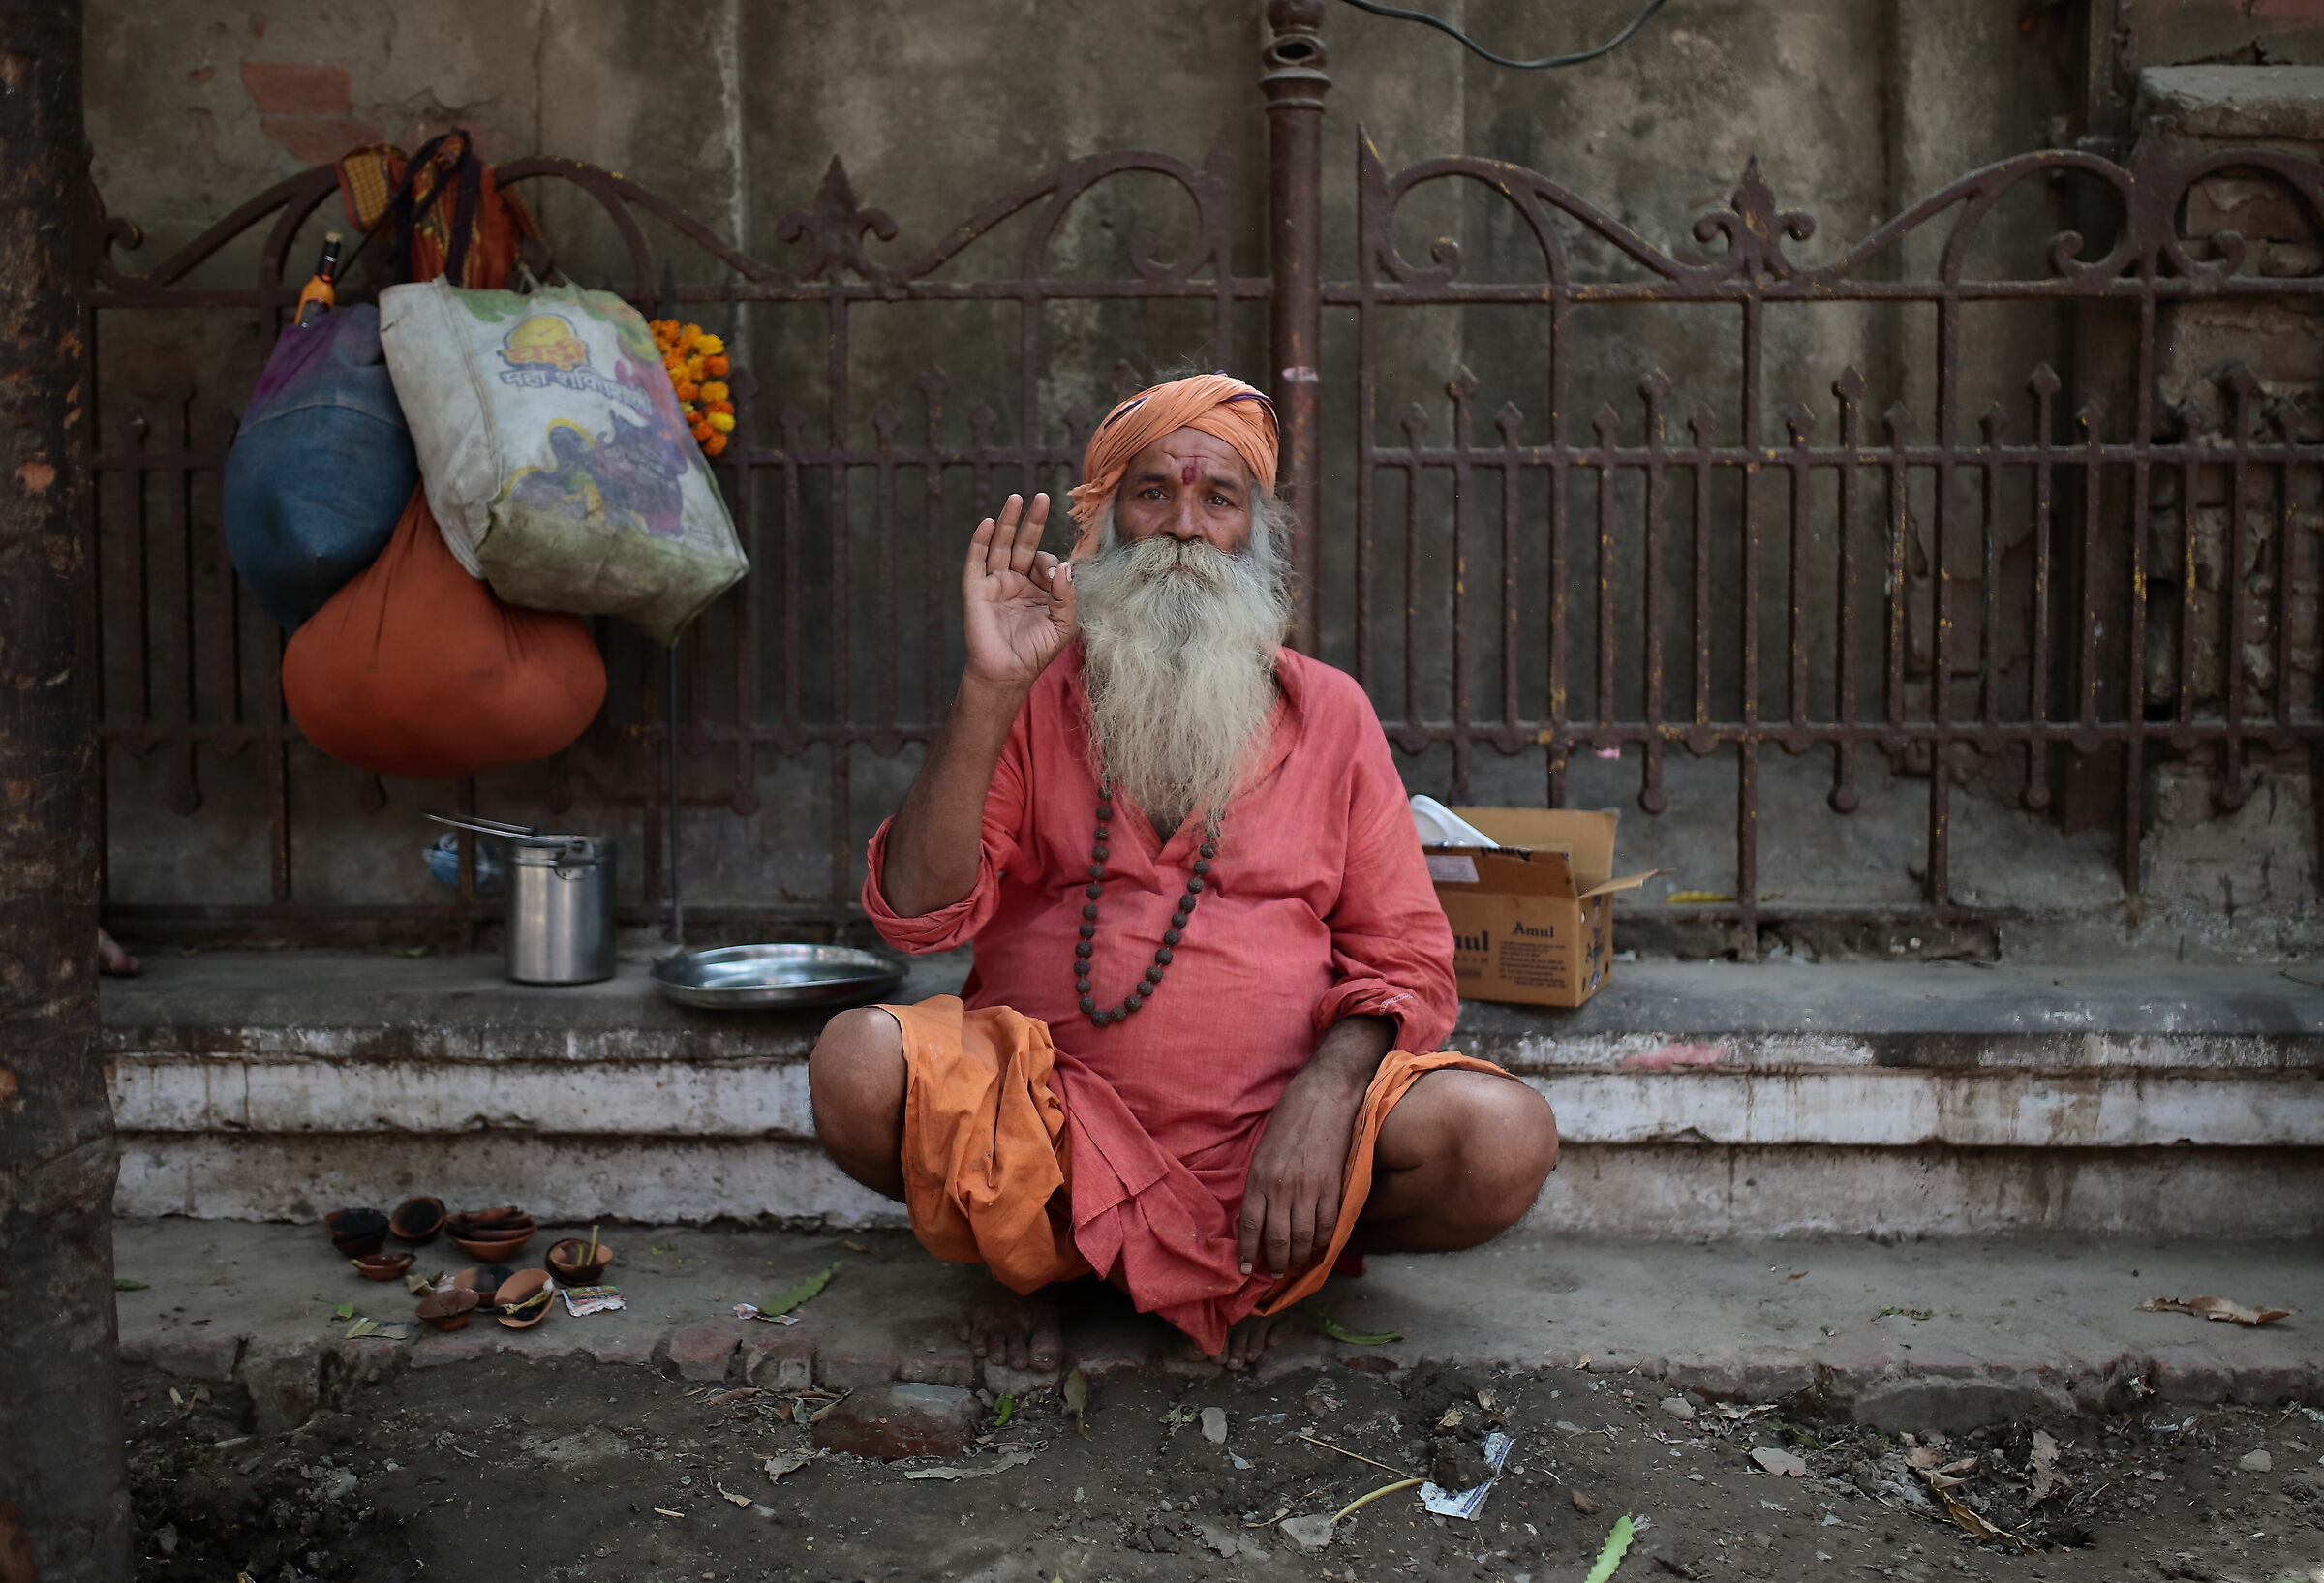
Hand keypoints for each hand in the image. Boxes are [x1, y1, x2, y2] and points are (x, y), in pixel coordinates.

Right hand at [961, 492, 1074, 689]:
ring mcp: (994, 582)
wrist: (1007, 672)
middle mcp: (1015, 581)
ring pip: (1000, 545)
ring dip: (1008, 521)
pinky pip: (976, 560)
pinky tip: (988, 522)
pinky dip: (980, 541)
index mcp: (1037, 588)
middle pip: (1023, 543)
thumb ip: (1066, 595)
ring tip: (1017, 498)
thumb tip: (1063, 565)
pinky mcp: (976, 589)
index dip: (1050, 564)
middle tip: (1043, 497)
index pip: (1045, 561)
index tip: (1052, 576)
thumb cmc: (1036, 651)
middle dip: (1033, 520)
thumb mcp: (1063, 623)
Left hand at [1236, 1067, 1365, 1278]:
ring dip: (1298, 1258)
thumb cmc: (1289, 1119)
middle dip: (1275, 1263)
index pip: (1249, 1226)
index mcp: (1259, 1178)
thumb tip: (1257, 1218)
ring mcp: (1309, 1189)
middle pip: (1276, 1240)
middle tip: (1275, 1271)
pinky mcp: (1333, 1187)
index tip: (1246, 1269)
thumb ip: (1260, 1184)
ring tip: (1295, 1263)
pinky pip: (1327, 1226)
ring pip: (1302, 1239)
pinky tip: (1317, 1246)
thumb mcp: (1262, 1150)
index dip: (1247, 1253)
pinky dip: (1322, 1242)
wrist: (1323, 1097)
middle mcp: (1281, 1188)